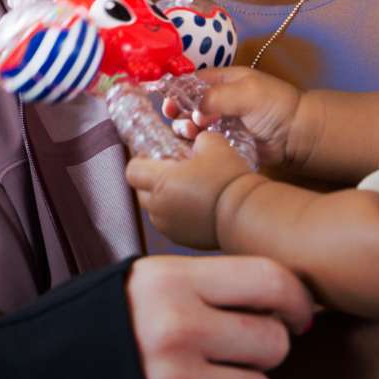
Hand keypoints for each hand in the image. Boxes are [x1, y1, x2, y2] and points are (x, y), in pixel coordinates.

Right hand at [125, 255, 312, 378]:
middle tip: (229, 354)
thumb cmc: (82, 330)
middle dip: (261, 352)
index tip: (296, 317)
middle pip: (273, 343)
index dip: (296, 300)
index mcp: (170, 281)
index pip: (270, 280)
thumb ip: (197, 285)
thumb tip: (272, 298)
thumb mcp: (133, 284)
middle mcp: (178, 329)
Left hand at [127, 132, 250, 248]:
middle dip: (150, 180)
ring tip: (184, 189)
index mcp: (160, 182)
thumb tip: (195, 141)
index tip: (154, 156)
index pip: (132, 170)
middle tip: (171, 171)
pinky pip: (168, 223)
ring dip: (163, 198)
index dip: (141, 161)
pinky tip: (194, 205)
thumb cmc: (228, 178)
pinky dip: (175, 213)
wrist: (246, 214)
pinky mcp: (180, 239)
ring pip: (154, 208)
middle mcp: (158, 207)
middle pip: (140, 190)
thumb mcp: (213, 145)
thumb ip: (196, 138)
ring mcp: (167, 226)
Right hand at [162, 65, 300, 165]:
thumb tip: (194, 112)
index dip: (176, 90)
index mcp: (223, 81)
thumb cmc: (276, 106)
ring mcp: (219, 124)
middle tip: (177, 119)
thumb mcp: (247, 92)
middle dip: (178, 112)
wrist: (297, 135)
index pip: (191, 82)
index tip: (168, 101)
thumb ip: (216, 97)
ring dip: (185, 130)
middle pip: (186, 105)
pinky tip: (193, 147)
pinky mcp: (223, 144)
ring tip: (192, 134)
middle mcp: (217, 101)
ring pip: (190, 126)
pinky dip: (194, 146)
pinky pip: (202, 144)